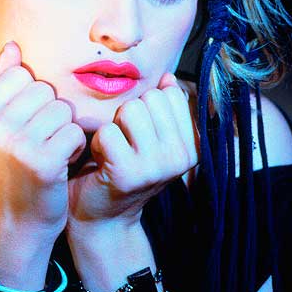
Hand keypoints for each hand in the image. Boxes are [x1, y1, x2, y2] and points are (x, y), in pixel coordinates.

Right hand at [0, 41, 85, 235]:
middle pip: (44, 90)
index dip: (32, 97)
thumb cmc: (10, 168)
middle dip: (50, 114)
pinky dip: (75, 148)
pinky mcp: (42, 161)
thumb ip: (0, 83)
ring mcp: (16, 144)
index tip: (26, 123)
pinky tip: (61, 163)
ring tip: (50, 152)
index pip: (21, 74)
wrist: (16, 219)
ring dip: (64, 130)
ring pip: (63, 110)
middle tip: (40, 141)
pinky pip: (75, 132)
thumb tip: (11, 45)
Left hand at [67, 72, 197, 234]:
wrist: (102, 215)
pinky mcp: (127, 172)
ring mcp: (156, 165)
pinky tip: (103, 162)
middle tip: (125, 144)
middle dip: (129, 115)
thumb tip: (168, 77)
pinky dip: (98, 143)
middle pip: (149, 98)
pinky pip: (107, 131)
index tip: (141, 135)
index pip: (170, 93)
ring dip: (113, 127)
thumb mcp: (152, 138)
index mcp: (193, 144)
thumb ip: (163, 107)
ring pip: (129, 110)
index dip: (147, 107)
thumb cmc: (124, 168)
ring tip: (114, 151)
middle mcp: (181, 156)